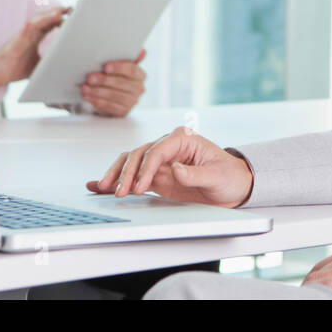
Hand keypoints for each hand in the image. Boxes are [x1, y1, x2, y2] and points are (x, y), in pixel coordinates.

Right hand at [0, 6, 70, 88]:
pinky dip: (35, 25)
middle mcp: (28, 34)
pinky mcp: (14, 43)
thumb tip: (66, 63)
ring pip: (36, 22)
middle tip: (72, 8)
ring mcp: (21, 37)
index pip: (49, 24)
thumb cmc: (13, 68)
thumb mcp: (37, 65)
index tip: (74, 14)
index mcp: (33, 38)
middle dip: (57, 12)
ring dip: (48, 16)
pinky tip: (41, 21)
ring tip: (61, 11)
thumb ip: (49, 60)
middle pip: (44, 19)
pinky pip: (25, 31)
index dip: (61, 18)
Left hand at [81, 48, 146, 116]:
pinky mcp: (123, 111)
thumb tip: (142, 51)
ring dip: (97, 91)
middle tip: (90, 78)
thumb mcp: (121, 68)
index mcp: (140, 75)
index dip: (119, 68)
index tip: (105, 67)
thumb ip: (129, 59)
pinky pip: (110, 106)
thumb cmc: (116, 78)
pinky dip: (97, 101)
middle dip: (104, 80)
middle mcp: (139, 88)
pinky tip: (88, 96)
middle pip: (121, 83)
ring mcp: (133, 101)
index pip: (132, 70)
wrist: (113, 98)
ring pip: (114, 95)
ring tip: (85, 88)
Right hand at [87, 126, 254, 206]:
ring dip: (117, 175)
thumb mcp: (217, 176)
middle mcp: (169, 147)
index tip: (139, 186)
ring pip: (131, 163)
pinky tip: (98, 187)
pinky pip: (133, 177)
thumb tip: (174, 168)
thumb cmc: (229, 177)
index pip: (158, 151)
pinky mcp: (157, 176)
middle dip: (127, 173)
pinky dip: (117, 180)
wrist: (233, 187)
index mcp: (184, 139)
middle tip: (119, 192)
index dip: (146, 168)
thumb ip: (195, 174)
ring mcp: (161, 161)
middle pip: (139, 155)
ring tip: (104, 189)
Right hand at [303, 240, 331, 299]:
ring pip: (327, 262)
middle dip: (311, 283)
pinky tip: (329, 271)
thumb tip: (326, 293)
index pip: (325, 284)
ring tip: (315, 282)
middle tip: (308, 290)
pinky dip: (331, 263)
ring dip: (318, 273)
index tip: (305, 294)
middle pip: (322, 273)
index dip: (310, 289)